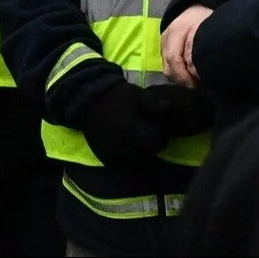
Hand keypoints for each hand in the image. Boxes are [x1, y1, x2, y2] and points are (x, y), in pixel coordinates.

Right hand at [77, 77, 205, 168]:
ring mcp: (111, 153)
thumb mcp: (136, 94)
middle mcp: (121, 146)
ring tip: (136, 138)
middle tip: (147, 132)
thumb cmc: (114, 95)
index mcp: (131, 131)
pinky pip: (120, 163)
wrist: (87, 99)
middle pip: (147, 154)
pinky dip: (126, 156)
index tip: (157, 127)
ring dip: (139, 152)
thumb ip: (154, 103)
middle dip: (150, 145)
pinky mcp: (103, 156)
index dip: (161, 136)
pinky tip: (124, 143)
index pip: (156, 143)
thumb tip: (171, 108)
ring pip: (134, 161)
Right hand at [160, 3, 209, 85]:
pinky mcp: (164, 47)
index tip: (195, 84)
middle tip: (196, 84)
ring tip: (193, 80)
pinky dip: (177, 72)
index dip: (183, 75)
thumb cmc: (203, 18)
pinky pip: (167, 65)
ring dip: (179, 77)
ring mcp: (163, 43)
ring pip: (166, 68)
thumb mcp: (207, 27)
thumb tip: (207, 69)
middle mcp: (166, 38)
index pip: (173, 58)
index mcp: (175, 31)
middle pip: (168, 67)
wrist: (193, 6)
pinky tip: (188, 74)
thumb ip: (205, 46)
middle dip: (181, 79)